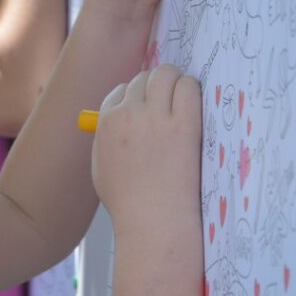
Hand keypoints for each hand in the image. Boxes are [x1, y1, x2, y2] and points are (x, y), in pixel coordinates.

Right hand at [92, 64, 201, 236]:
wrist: (153, 221)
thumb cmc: (127, 201)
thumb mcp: (101, 166)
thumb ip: (105, 137)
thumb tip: (115, 115)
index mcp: (107, 122)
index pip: (122, 90)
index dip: (136, 96)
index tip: (148, 105)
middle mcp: (130, 114)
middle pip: (144, 77)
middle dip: (156, 84)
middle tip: (169, 98)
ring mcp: (157, 118)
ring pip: (166, 74)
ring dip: (174, 80)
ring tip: (183, 96)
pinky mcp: (184, 125)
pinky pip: (188, 87)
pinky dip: (191, 88)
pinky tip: (194, 102)